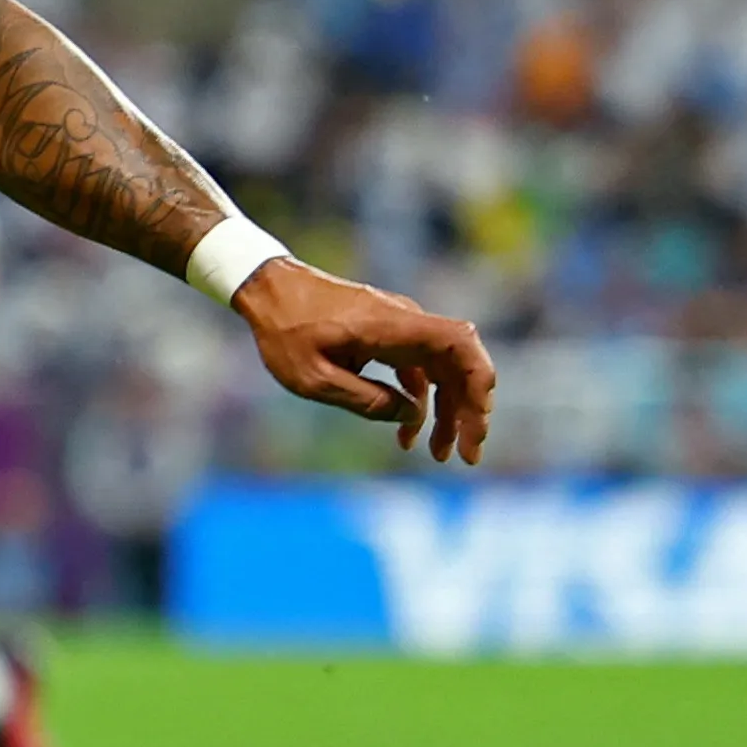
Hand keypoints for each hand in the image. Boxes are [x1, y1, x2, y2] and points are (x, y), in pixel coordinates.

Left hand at [235, 258, 497, 462]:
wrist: (268, 290)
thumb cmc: (284, 331)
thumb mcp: (313, 378)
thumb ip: (364, 399)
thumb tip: (411, 417)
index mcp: (393, 327)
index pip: (460, 343)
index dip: (479, 382)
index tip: (476, 423)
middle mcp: (406, 323)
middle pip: (459, 364)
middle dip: (469, 411)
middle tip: (465, 455)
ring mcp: (400, 329)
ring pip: (442, 370)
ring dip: (447, 411)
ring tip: (440, 454)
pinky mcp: (389, 337)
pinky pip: (418, 369)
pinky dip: (420, 400)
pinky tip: (408, 433)